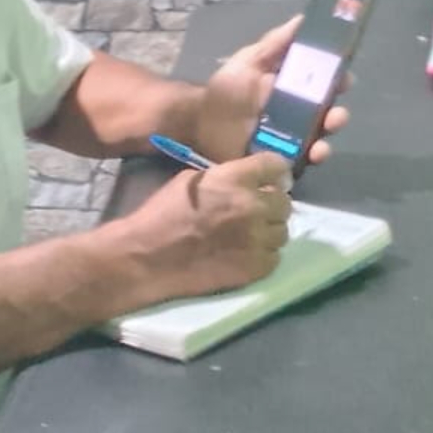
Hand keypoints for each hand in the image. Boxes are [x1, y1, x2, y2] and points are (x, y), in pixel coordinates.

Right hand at [123, 152, 293, 304]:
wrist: (147, 257)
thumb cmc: (163, 214)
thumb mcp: (192, 179)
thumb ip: (226, 178)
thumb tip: (248, 181)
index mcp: (235, 179)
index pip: (277, 166)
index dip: (276, 173)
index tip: (272, 180)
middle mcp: (253, 206)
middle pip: (285, 201)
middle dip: (272, 203)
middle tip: (256, 211)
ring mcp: (257, 238)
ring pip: (282, 231)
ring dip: (269, 230)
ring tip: (250, 235)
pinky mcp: (256, 267)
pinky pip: (275, 256)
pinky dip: (264, 255)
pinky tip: (245, 254)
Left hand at [193, 13, 349, 166]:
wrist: (198, 124)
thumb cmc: (225, 90)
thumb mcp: (247, 61)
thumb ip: (273, 43)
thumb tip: (301, 20)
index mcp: (293, 88)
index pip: (325, 84)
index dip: (339, 80)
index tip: (345, 78)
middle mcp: (297, 114)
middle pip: (328, 114)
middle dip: (337, 115)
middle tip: (336, 114)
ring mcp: (290, 139)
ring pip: (319, 139)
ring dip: (327, 140)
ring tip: (322, 141)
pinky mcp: (280, 159)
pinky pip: (302, 161)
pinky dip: (311, 158)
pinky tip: (310, 155)